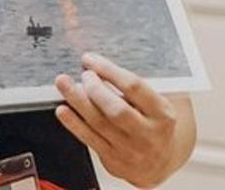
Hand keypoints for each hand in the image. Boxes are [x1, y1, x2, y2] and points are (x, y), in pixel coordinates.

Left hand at [54, 53, 177, 187]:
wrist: (160, 164)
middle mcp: (147, 134)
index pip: (133, 87)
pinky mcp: (113, 161)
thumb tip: (97, 68)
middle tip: (84, 75)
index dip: (108, 70)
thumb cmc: (154, 126)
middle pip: (116, 109)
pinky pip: (90, 139)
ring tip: (63, 83)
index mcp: (162, 114)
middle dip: (95, 88)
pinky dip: (74, 123)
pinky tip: (63, 110)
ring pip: (98, 123)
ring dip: (77, 101)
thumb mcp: (156, 105)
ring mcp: (130, 150)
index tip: (91, 60)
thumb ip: (132, 90)